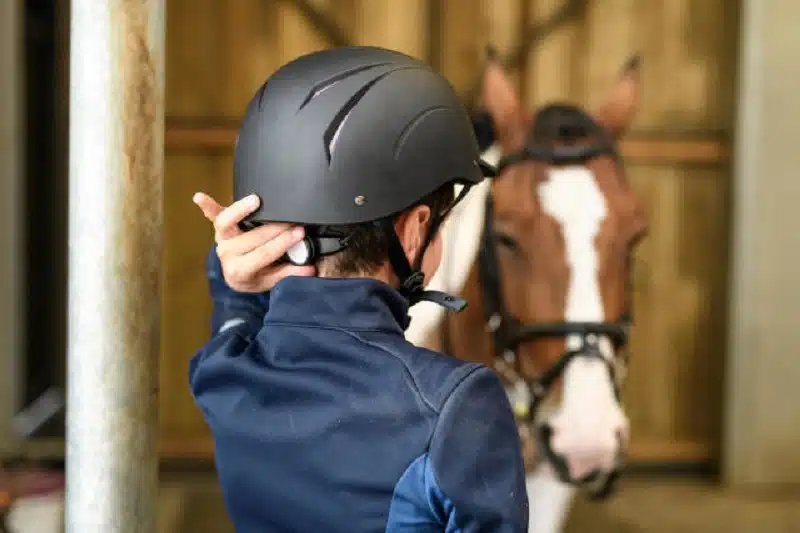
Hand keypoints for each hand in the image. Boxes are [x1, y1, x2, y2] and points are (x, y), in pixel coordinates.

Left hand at [193, 192, 315, 292]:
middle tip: (294, 220)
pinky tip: (199, 197)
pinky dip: (206, 206)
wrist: (238, 276)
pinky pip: (212, 216)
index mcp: (241, 271)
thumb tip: (310, 269)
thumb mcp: (273, 280)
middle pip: (252, 237)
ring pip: (227, 223)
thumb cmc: (258, 276)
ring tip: (257, 201)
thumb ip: (290, 274)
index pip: (264, 253)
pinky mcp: (219, 229)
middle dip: (276, 228)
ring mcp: (222, 240)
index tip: (300, 233)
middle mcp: (228, 255)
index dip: (282, 243)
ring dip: (241, 210)